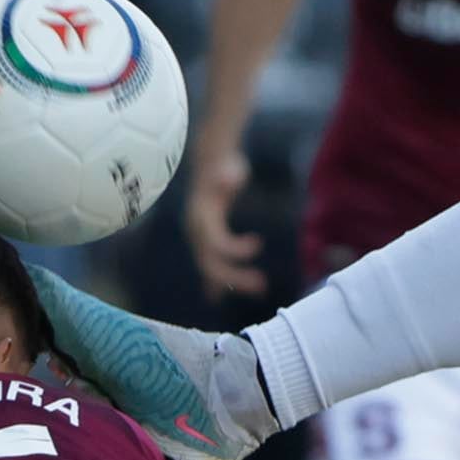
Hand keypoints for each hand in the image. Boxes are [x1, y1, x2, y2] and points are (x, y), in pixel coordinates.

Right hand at [185, 147, 265, 298]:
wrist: (211, 165)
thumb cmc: (223, 166)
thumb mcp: (227, 167)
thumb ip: (227, 174)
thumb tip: (231, 176)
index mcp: (201, 218)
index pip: (214, 244)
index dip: (234, 249)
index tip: (258, 243)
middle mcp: (196, 232)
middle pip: (211, 264)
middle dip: (235, 276)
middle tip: (262, 284)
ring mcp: (200, 239)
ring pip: (211, 269)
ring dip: (233, 282)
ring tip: (260, 288)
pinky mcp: (207, 241)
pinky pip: (211, 265)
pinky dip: (219, 282)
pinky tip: (225, 294)